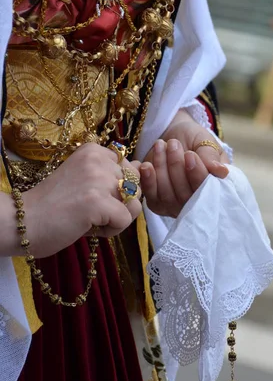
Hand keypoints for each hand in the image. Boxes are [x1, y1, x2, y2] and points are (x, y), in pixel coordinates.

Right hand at [21, 143, 141, 257]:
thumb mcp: (85, 178)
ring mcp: (98, 179)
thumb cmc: (54, 205)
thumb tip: (143, 166)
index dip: (117, 190)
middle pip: (135, 187)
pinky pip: (125, 220)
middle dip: (120, 204)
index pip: (130, 170)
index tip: (91, 196)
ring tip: (90, 219)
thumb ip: (112, 173)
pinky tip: (88, 228)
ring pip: (134, 204)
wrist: (21, 221)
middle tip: (91, 211)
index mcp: (94, 150)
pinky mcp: (98, 202)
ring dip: (116, 218)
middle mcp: (98, 159)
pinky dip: (111, 231)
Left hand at [140, 111, 228, 217]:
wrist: (172, 135)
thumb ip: (211, 156)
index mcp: (216, 188)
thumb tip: (221, 171)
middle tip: (173, 143)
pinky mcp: (159, 204)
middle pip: (185, 196)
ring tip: (160, 145)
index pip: (207, 190)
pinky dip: (148, 182)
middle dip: (176, 167)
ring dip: (161, 169)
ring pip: (167, 197)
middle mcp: (197, 202)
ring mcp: (177, 205)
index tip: (189, 154)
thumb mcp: (205, 141)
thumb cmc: (193, 140)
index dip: (197, 175)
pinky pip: (152, 199)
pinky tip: (146, 165)